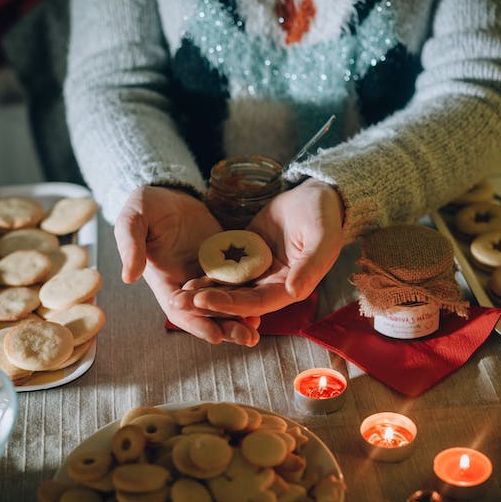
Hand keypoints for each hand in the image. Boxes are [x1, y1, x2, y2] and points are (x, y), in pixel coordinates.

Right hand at [114, 186, 260, 345]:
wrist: (170, 193)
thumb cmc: (146, 207)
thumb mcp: (133, 220)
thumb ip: (131, 246)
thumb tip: (128, 277)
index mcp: (165, 281)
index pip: (181, 311)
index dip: (197, 324)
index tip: (216, 336)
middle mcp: (187, 285)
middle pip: (207, 314)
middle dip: (227, 327)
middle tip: (248, 338)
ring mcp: (207, 275)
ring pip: (225, 303)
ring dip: (241, 317)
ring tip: (259, 329)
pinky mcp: (225, 263)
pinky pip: (239, 282)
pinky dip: (250, 294)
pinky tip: (267, 303)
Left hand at [176, 179, 344, 316]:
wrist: (315, 197)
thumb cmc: (323, 216)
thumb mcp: (322, 237)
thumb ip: (311, 266)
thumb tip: (294, 292)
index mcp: (291, 287)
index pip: (257, 303)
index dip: (231, 304)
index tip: (204, 301)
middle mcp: (272, 285)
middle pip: (238, 301)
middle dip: (209, 303)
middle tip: (180, 303)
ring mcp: (258, 272)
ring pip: (228, 288)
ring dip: (204, 294)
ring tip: (177, 297)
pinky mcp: (246, 257)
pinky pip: (225, 270)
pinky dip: (207, 276)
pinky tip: (186, 279)